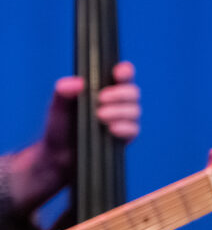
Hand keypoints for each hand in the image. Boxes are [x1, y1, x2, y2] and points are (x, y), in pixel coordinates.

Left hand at [6, 62, 140, 214]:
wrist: (58, 158)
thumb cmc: (59, 128)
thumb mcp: (57, 107)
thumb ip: (63, 92)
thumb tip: (78, 82)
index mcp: (104, 89)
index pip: (123, 75)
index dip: (125, 72)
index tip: (118, 73)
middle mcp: (118, 103)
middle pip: (133, 92)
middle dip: (120, 94)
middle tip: (101, 99)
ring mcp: (123, 121)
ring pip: (135, 110)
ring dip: (120, 111)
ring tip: (100, 116)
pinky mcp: (125, 138)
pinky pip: (134, 130)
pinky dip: (125, 128)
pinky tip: (112, 130)